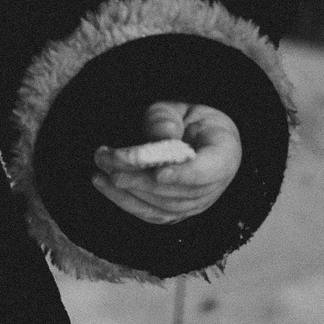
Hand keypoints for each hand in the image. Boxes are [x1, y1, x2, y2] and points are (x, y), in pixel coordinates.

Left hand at [93, 102, 240, 224]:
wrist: (194, 136)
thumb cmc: (186, 120)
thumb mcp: (177, 109)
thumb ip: (166, 120)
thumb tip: (161, 136)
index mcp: (223, 155)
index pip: (208, 171)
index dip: (184, 175)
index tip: (159, 173)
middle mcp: (214, 185)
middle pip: (179, 192)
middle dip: (140, 179)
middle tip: (109, 163)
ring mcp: (197, 202)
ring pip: (165, 206)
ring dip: (129, 191)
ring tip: (100, 172)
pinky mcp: (178, 210)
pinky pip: (154, 214)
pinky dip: (128, 202)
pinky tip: (105, 186)